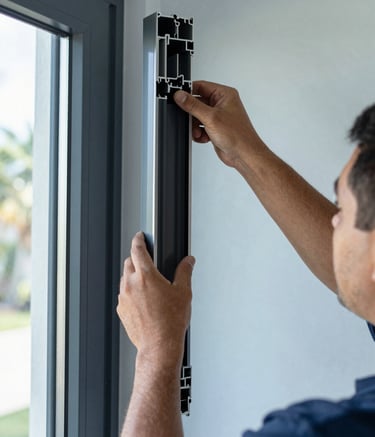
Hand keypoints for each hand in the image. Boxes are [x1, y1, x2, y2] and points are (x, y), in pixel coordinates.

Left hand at [117, 232, 194, 367]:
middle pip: (128, 262)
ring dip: (133, 276)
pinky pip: (124, 294)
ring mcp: (124, 298)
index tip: (139, 236)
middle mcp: (131, 285)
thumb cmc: (171, 322)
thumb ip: (185, 272)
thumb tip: (188, 261)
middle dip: (136, 258)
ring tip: (148, 284)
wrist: (159, 346)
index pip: (137, 250)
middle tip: (147, 262)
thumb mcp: (184, 293)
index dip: (138, 240)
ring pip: (124, 278)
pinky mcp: (121, 310)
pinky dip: (131, 291)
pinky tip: (143, 300)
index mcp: (146, 276)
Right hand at [174, 80, 265, 167]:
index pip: (201, 86)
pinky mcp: (215, 128)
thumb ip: (193, 105)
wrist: (243, 154)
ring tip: (199, 132)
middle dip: (192, 114)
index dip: (188, 92)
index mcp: (224, 95)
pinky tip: (204, 137)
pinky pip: (200, 126)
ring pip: (197, 116)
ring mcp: (218, 116)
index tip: (178, 98)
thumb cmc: (238, 135)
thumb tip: (180, 96)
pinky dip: (199, 133)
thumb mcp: (211, 117)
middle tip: (190, 120)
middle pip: (197, 103)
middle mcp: (222, 104)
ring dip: (195, 126)